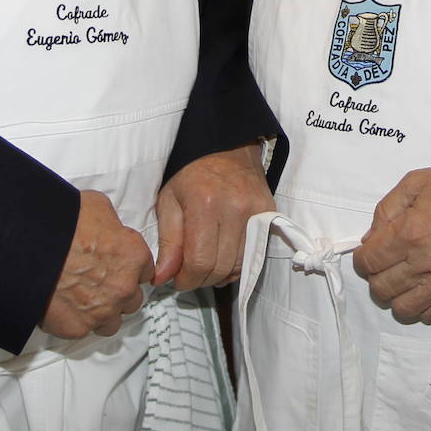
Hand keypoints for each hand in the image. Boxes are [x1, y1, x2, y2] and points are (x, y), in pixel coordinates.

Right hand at [40, 190, 154, 338]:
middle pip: (132, 298)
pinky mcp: (78, 327)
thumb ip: (111, 221)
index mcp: (133, 256)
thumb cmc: (61, 225)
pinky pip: (85, 330)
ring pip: (112, 321)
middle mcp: (123, 287)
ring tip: (84, 300)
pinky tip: (66, 307)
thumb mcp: (96, 206)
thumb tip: (107, 224)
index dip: (130, 267)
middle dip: (118, 292)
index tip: (120, 267)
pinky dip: (77, 321)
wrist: (30, 248)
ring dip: (103, 312)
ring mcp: (102, 311)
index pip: (145, 270)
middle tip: (98, 282)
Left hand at [153, 142, 273, 289]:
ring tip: (204, 265)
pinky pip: (252, 256)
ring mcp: (255, 213)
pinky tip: (222, 259)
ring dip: (218, 275)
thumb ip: (167, 242)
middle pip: (219, 268)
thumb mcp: (169, 201)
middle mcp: (234, 209)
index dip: (186, 279)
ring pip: (237, 266)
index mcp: (204, 203)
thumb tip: (162, 277)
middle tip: (188, 274)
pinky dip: (235, 266)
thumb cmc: (193, 175)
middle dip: (200, 279)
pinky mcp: (268, 216)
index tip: (177, 279)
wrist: (228, 150)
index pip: (199, 261)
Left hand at [352, 162, 430, 324]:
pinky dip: (418, 306)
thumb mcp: (413, 184)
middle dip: (374, 277)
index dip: (360, 259)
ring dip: (393, 296)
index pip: (369, 262)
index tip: (365, 253)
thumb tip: (369, 240)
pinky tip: (418, 289)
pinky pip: (430, 314)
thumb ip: (385, 211)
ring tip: (398, 279)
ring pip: (402, 308)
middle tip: (381, 264)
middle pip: (381, 288)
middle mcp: (424, 262)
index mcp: (409, 233)